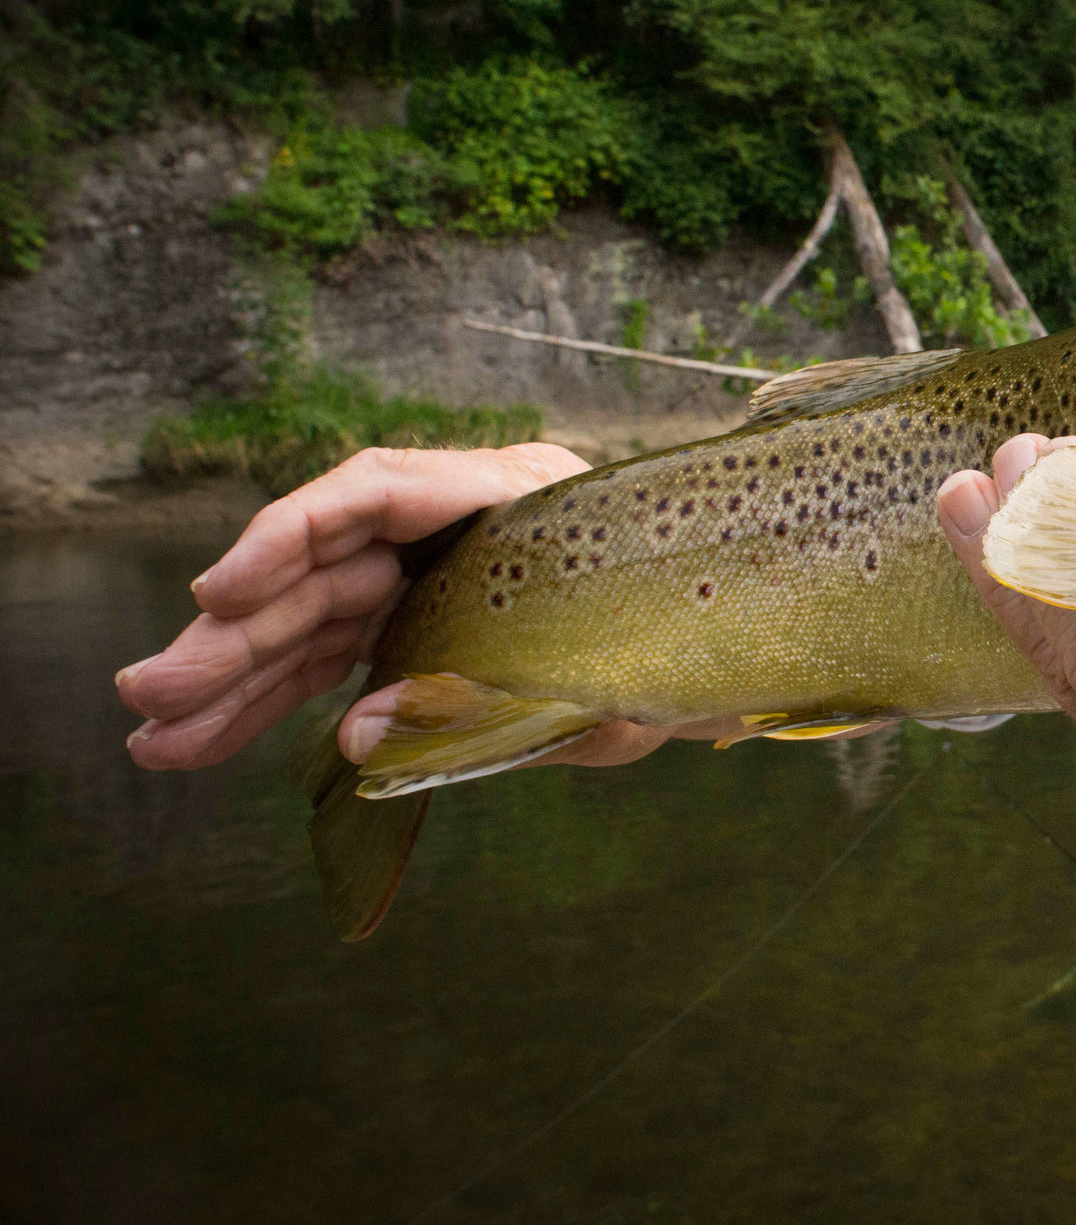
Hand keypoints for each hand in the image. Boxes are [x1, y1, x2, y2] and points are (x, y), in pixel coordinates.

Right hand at [115, 443, 809, 773]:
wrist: (770, 651)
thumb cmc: (714, 645)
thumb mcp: (623, 689)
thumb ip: (496, 708)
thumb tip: (359, 735)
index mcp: (525, 499)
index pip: (383, 491)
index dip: (291, 536)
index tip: (223, 587)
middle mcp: (471, 526)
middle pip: (333, 565)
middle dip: (237, 633)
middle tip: (150, 699)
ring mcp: (447, 577)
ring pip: (322, 619)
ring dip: (240, 680)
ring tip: (158, 741)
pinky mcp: (438, 631)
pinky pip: (345, 658)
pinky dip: (282, 703)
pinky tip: (209, 742)